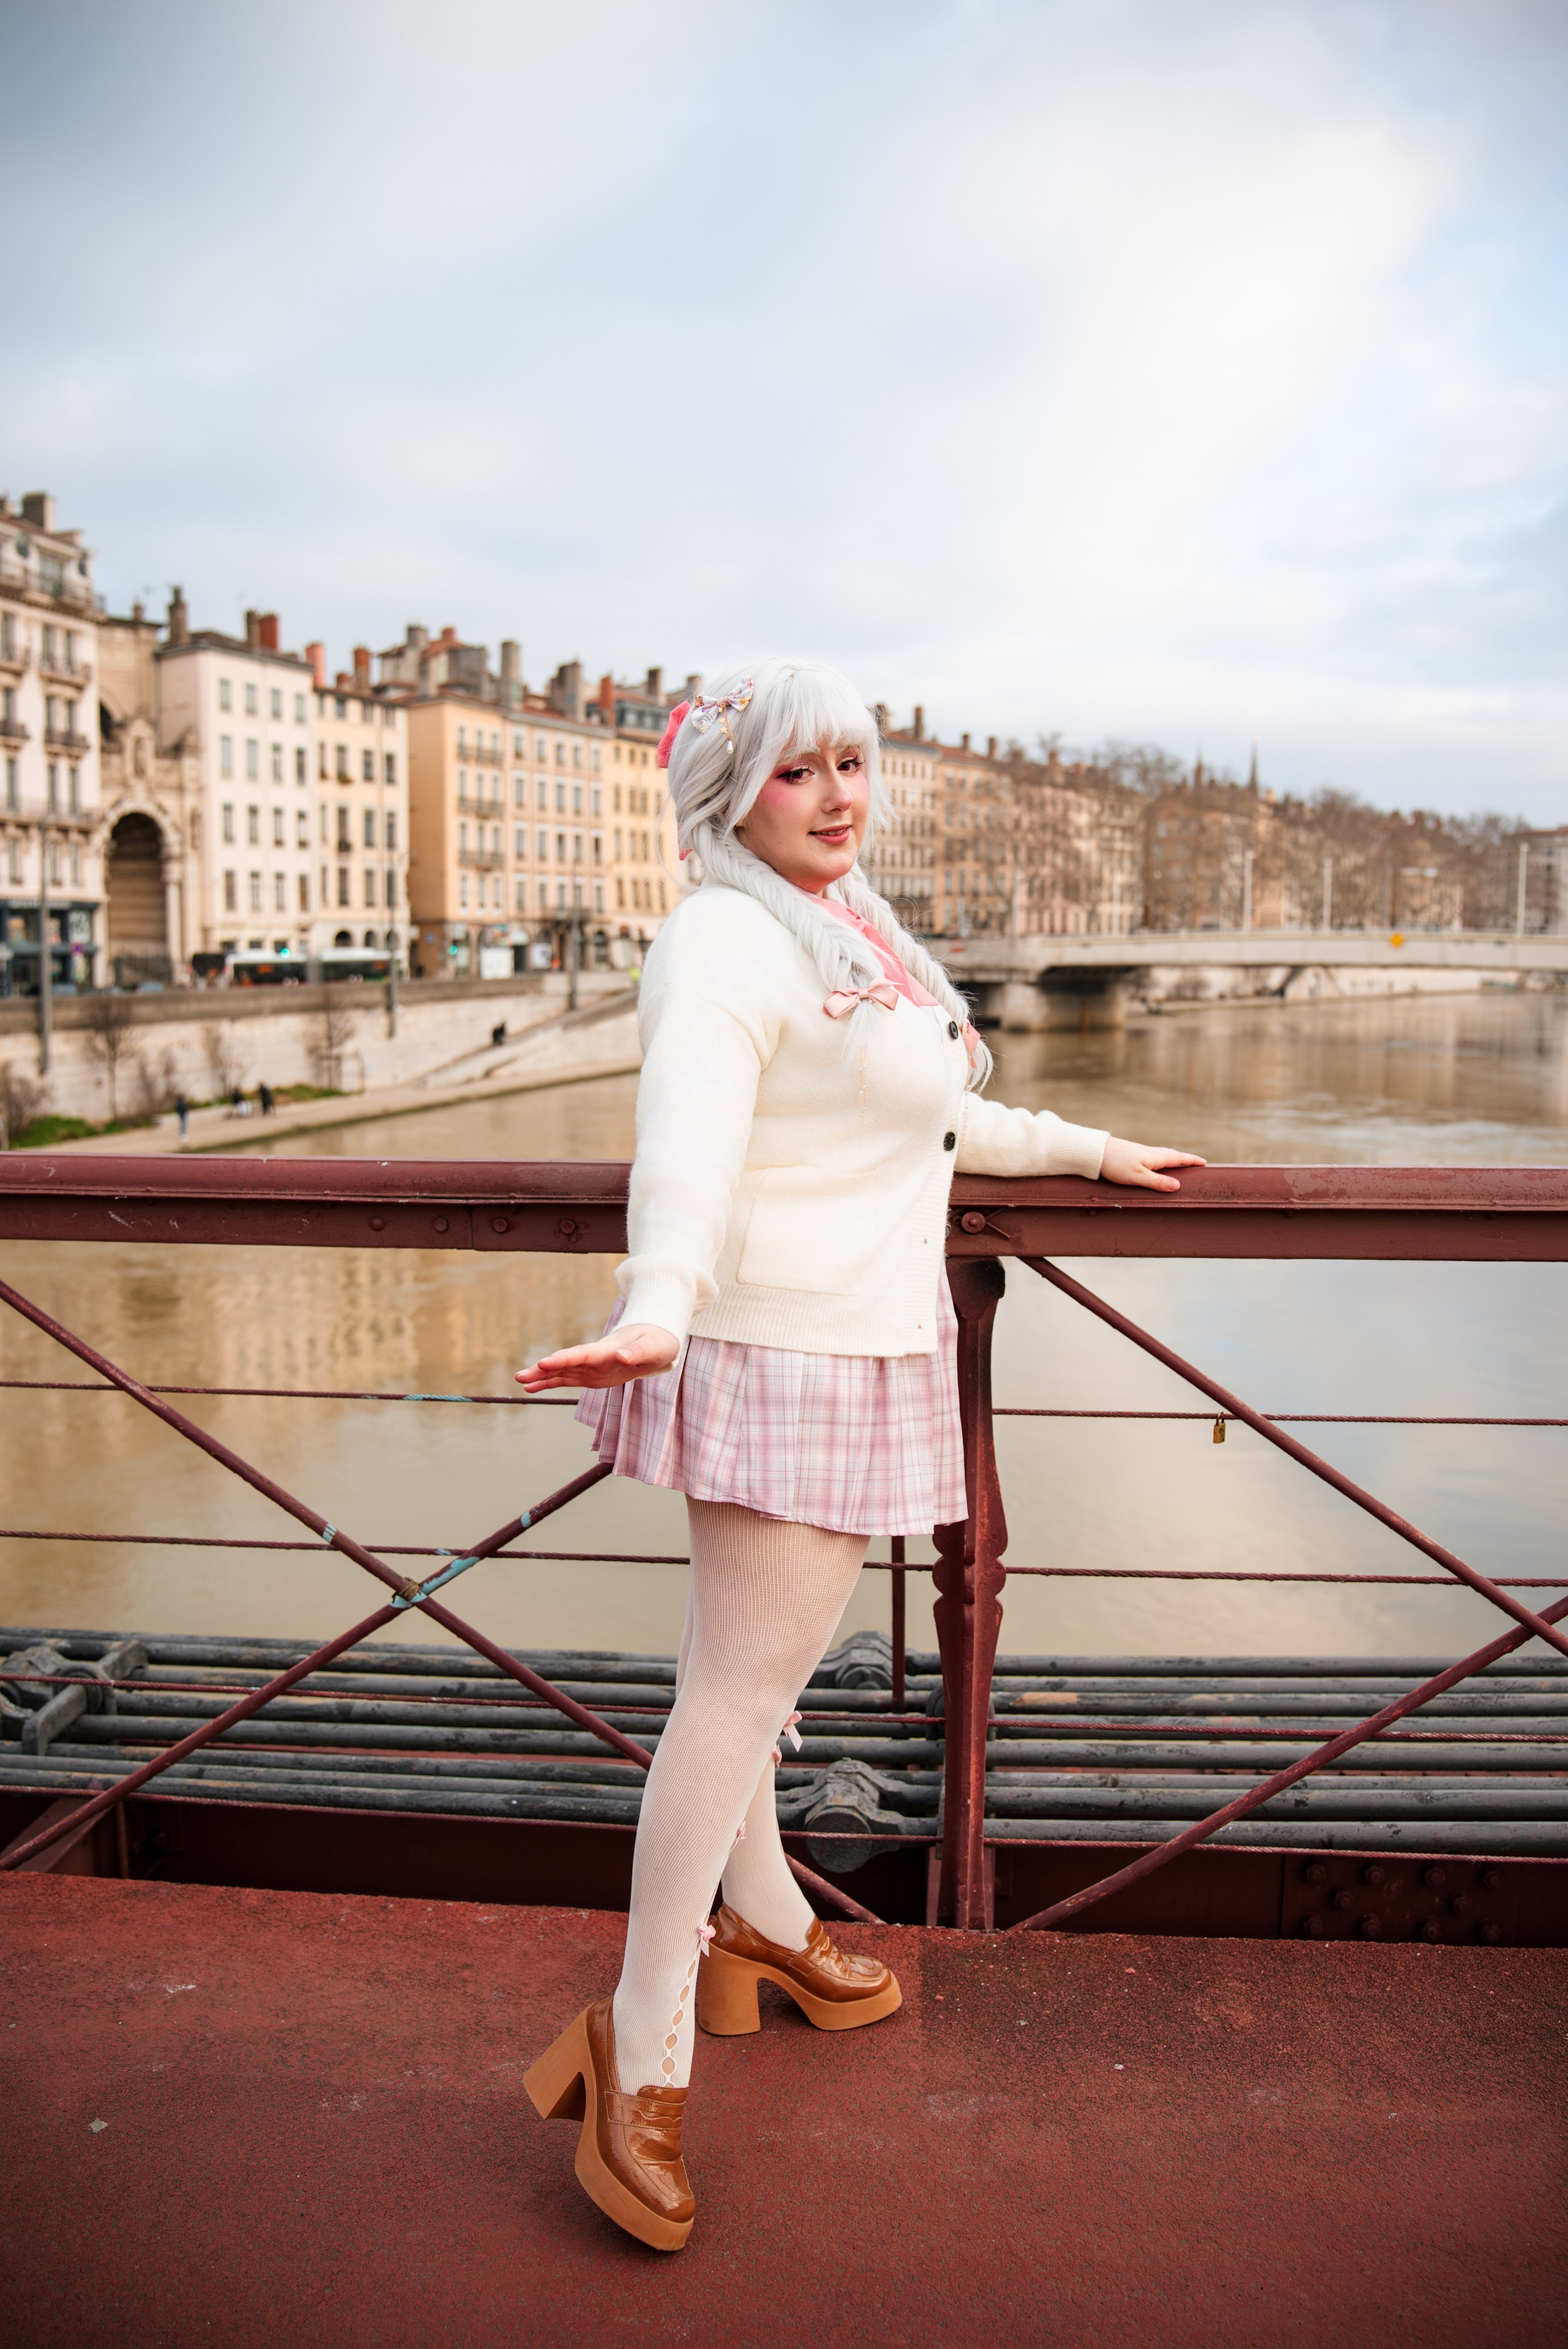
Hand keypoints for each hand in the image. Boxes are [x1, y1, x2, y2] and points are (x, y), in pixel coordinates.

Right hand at [515, 1323, 679, 1393]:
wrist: (655, 1339)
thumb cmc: (658, 1341)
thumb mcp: (655, 1347)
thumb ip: (638, 1352)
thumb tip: (621, 1356)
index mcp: (610, 1349)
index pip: (583, 1354)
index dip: (564, 1359)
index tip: (544, 1363)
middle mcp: (596, 1356)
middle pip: (566, 1362)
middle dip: (545, 1369)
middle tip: (521, 1376)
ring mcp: (591, 1365)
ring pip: (562, 1370)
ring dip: (542, 1376)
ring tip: (520, 1382)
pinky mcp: (591, 1374)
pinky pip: (567, 1379)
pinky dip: (550, 1383)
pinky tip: (531, 1388)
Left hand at [1099, 1137, 1207, 1192]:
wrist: (1096, 1151)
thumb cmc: (1116, 1164)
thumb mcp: (1138, 1177)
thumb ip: (1157, 1182)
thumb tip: (1178, 1186)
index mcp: (1155, 1158)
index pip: (1178, 1158)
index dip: (1191, 1161)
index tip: (1204, 1162)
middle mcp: (1150, 1152)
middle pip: (1172, 1155)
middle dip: (1185, 1159)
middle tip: (1196, 1162)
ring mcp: (1141, 1152)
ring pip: (1162, 1154)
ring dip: (1174, 1157)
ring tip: (1180, 1162)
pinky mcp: (1133, 1153)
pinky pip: (1154, 1155)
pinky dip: (1162, 1158)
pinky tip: (1156, 1161)